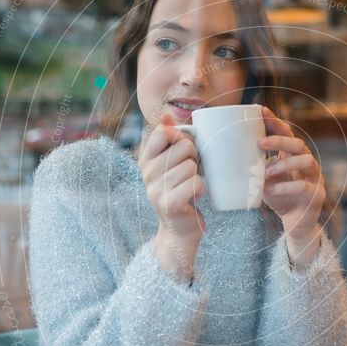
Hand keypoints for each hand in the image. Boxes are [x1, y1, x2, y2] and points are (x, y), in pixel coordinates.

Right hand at [138, 114, 205, 279]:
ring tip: (190, 187)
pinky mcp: (170, 203)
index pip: (162, 132)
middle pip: (183, 146)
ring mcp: (156, 190)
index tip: (182, 152)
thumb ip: (168, 139)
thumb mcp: (170, 165)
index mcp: (145, 160)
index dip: (181, 137)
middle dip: (195, 158)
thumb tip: (166, 115)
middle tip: (189, 174)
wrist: (179, 231)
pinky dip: (201, 190)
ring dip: (199, 176)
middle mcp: (146, 174)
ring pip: (192, 166)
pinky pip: (197, 183)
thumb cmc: (179, 192)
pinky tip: (194, 198)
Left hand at [259, 106, 324, 261]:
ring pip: (307, 161)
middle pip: (299, 144)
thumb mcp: (265, 179)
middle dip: (280, 140)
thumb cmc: (279, 197)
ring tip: (265, 173)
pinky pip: (304, 186)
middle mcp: (308, 164)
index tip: (262, 111)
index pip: (288, 133)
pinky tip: (270, 190)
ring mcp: (315, 178)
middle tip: (260, 142)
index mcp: (294, 156)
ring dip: (284, 164)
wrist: (295, 224)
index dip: (276, 122)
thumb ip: (256, 167)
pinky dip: (285, 187)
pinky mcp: (316, 195)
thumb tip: (227, 154)